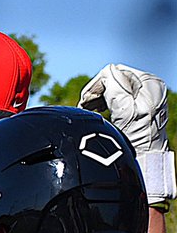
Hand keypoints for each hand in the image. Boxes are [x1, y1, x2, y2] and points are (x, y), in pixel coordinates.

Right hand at [80, 63, 174, 202]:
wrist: (144, 160)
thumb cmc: (137, 141)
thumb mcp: (126, 111)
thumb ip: (116, 88)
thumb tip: (106, 74)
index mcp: (149, 84)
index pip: (113, 73)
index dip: (95, 87)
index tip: (84, 103)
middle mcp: (149, 87)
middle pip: (113, 79)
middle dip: (96, 92)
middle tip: (84, 108)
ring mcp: (144, 97)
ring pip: (112, 87)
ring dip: (98, 98)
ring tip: (89, 111)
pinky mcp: (138, 106)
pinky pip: (116, 96)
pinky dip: (104, 103)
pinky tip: (99, 113)